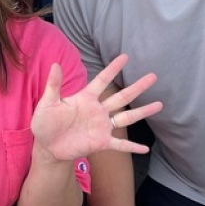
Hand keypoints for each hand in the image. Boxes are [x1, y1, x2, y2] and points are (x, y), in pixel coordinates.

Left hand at [31, 54, 162, 161]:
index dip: (113, 69)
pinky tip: (146, 148)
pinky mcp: (101, 142)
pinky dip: (132, 147)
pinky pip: (120, 144)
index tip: (125, 56)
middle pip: (122, 97)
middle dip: (137, 87)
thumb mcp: (48, 104)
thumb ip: (54, 85)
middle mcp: (98, 111)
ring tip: (159, 104)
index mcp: (86, 99)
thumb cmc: (45, 124)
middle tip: (153, 76)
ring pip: (126, 117)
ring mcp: (101, 127)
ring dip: (143, 112)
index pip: (102, 80)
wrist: (46, 147)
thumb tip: (55, 64)